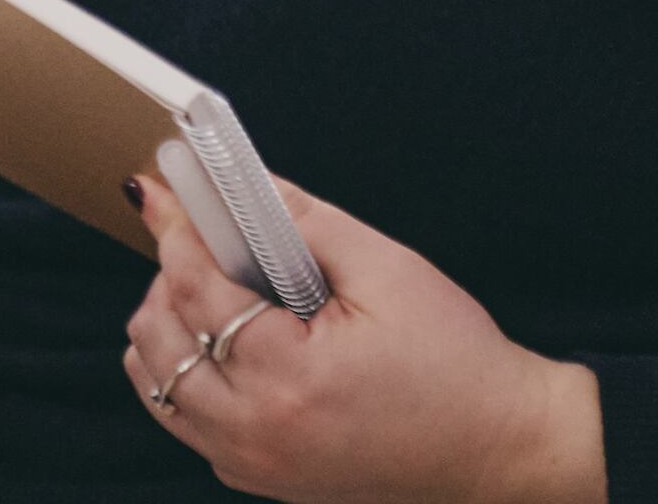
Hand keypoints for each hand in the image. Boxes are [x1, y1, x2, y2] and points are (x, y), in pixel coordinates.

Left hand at [123, 175, 601, 503]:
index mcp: (289, 379)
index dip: (175, 229)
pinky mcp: (259, 478)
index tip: (160, 188)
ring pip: (157, 384)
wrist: (500, 451)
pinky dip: (187, 373)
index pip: (194, 290)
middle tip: (203, 240)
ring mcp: (252, 463)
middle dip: (168, 276)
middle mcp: (256, 431)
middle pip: (157, 339)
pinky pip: (187, 421)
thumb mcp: (389, 272)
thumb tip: (242, 183)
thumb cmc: (458, 366)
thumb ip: (305, 222)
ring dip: (169, 326)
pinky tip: (228, 340)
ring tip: (214, 289)